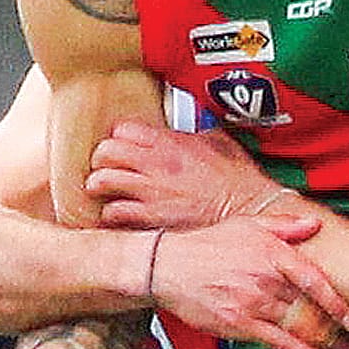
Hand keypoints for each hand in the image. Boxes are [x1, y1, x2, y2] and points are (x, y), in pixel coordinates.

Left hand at [88, 120, 291, 231]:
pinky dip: (111, 214)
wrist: (249, 210)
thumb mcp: (219, 142)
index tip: (122, 147)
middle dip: (102, 160)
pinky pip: (114, 212)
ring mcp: (152, 193)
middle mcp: (156, 165)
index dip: (119, 138)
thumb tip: (190, 129)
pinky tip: (119, 215)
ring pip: (102, 181)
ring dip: (99, 186)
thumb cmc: (238, 180)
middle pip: (105, 151)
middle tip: (105, 167)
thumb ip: (195, 134)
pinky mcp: (153, 219)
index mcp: (170, 143)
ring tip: (103, 191)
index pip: (122, 129)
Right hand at [154, 219, 348, 348]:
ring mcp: (253, 303)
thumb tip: (316, 223)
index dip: (337, 301)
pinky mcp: (239, 323)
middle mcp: (266, 279)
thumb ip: (285, 225)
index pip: (314, 279)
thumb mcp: (247, 225)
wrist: (167, 265)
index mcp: (272, 253)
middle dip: (338, 328)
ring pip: (299, 326)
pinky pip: (278, 342)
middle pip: (311, 307)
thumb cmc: (209, 244)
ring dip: (327, 343)